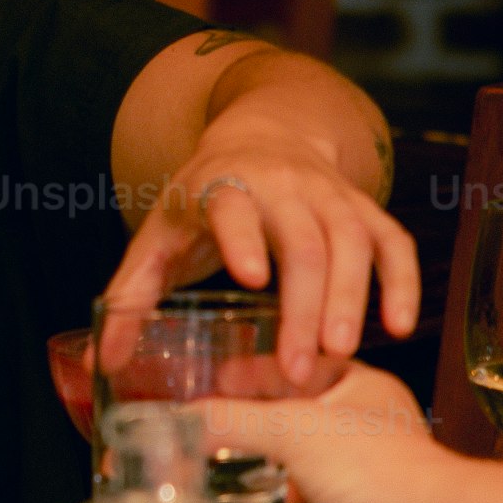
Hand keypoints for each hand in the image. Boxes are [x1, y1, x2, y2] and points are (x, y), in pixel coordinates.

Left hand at [96, 132, 420, 389]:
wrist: (264, 135)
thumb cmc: (204, 197)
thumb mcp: (160, 235)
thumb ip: (131, 294)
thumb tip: (101, 361)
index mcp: (223, 186)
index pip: (235, 208)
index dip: (243, 238)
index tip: (251, 278)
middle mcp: (282, 183)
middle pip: (302, 241)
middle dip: (304, 304)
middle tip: (301, 367)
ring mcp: (330, 193)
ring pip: (353, 241)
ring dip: (353, 297)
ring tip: (344, 354)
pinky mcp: (365, 207)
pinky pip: (393, 241)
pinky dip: (402, 280)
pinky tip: (399, 324)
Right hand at [202, 365, 450, 502]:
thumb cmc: (378, 464)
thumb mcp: (292, 426)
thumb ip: (233, 421)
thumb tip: (183, 418)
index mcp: (362, 393)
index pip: (305, 369)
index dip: (262, 370)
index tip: (219, 377)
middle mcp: (361, 440)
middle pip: (298, 429)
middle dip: (255, 430)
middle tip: (207, 427)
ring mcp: (355, 491)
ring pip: (299, 485)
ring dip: (261, 485)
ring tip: (209, 479)